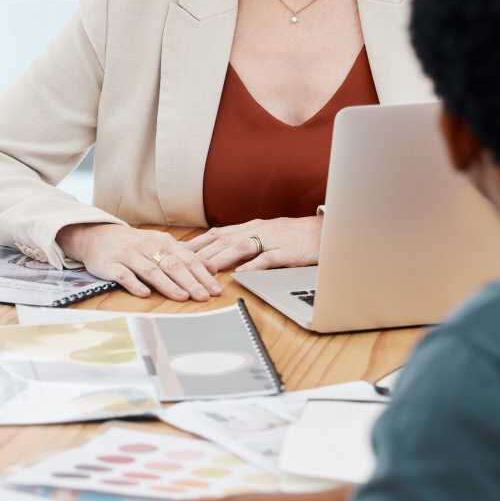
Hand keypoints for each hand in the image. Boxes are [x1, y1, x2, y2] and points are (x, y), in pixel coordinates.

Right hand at [57, 223, 221, 301]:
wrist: (97, 236)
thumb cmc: (134, 244)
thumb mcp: (160, 244)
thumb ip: (184, 256)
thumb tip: (211, 267)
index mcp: (163, 241)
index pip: (187, 259)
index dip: (202, 274)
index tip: (215, 289)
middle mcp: (147, 246)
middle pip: (172, 265)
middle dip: (190, 281)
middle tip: (204, 296)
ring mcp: (128, 255)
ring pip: (151, 270)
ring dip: (168, 284)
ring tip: (182, 296)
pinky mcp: (110, 265)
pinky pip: (124, 275)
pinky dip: (135, 284)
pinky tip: (145, 295)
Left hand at [184, 216, 321, 273]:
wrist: (324, 231)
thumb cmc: (294, 236)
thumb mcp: (265, 235)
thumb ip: (244, 242)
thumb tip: (219, 252)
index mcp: (250, 227)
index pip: (216, 234)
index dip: (196, 243)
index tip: (175, 252)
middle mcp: (256, 230)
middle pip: (223, 240)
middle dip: (201, 252)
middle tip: (181, 264)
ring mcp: (272, 240)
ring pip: (241, 247)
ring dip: (220, 258)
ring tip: (205, 270)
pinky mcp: (287, 251)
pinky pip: (268, 258)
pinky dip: (254, 265)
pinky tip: (242, 273)